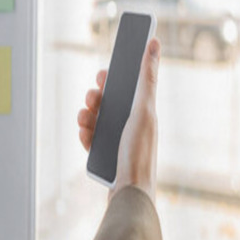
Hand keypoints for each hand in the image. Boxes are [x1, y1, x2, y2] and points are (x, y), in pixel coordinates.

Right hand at [77, 38, 160, 203]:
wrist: (130, 195)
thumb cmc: (140, 153)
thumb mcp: (143, 110)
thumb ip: (147, 77)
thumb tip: (154, 44)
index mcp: (146, 113)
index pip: (131, 87)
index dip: (116, 77)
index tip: (104, 71)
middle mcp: (134, 126)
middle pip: (111, 102)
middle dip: (98, 96)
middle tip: (93, 96)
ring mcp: (119, 141)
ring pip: (98, 119)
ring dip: (87, 114)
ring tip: (84, 117)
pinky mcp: (107, 156)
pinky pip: (91, 139)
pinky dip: (86, 134)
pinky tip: (85, 134)